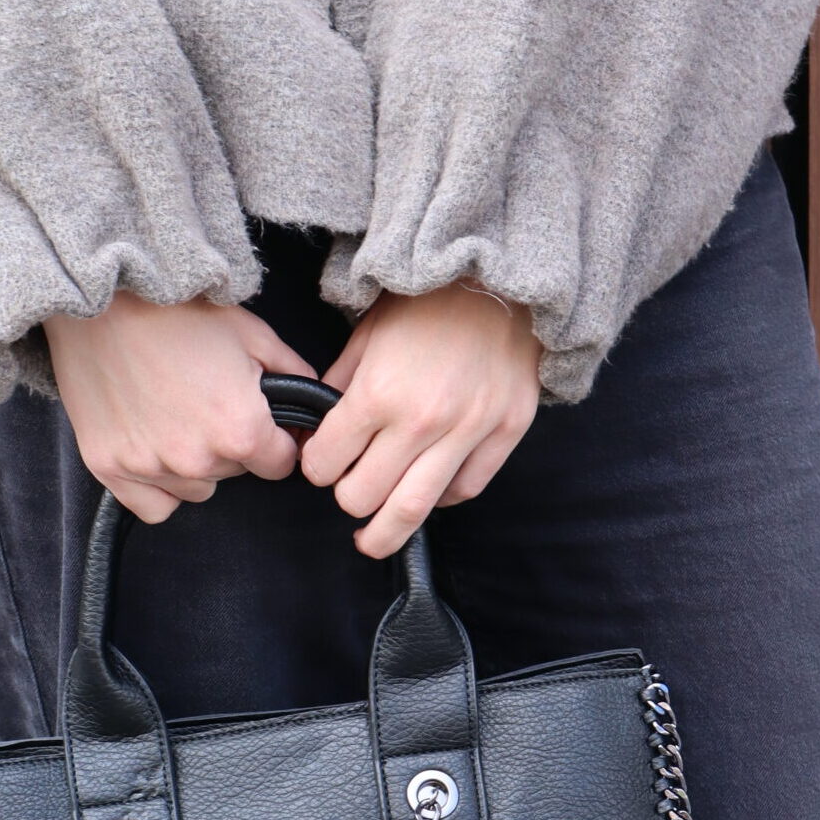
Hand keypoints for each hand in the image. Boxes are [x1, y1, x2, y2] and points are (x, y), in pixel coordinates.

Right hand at [44, 296, 315, 522]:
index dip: (277, 440)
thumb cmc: (176, 311)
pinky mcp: (110, 468)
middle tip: (208, 400)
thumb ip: (294, 375)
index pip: (281, 465)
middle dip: (232, 444)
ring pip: (197, 489)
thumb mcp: (252, 333)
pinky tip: (156, 448)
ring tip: (176, 415)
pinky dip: (159, 485)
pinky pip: (154, 506)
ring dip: (196, 464)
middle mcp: (198, 460)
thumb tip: (314, 402)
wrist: (101, 301)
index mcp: (241, 430)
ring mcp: (151, 468)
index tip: (262, 422)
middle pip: (236, 473)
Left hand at [301, 283, 541, 557]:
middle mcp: (420, 420)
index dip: (314, 468)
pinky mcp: (504, 432)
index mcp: (378, 392)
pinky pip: (465, 488)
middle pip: (364, 496)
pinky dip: (442, 500)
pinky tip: (427, 493)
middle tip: (347, 494)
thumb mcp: (367, 333)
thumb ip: (340, 383)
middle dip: (347, 501)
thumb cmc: (428, 302)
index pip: (326, 462)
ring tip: (373, 541)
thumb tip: (318, 426)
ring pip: (414, 508)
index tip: (319, 465)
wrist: (500, 279)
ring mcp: (467, 431)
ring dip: (386, 533)